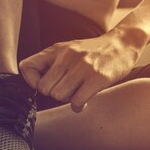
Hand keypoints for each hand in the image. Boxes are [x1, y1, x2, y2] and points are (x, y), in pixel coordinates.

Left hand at [19, 29, 145, 111]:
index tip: (43, 84)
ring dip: (68, 99)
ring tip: (77, 92)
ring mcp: (82, 67)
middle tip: (67, 90)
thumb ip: (52, 62)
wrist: (123, 44)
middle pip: (44, 88)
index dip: (32, 81)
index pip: (26, 67)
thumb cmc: (94, 51)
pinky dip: (79, 105)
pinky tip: (85, 100)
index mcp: (56, 49)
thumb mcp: (69, 49)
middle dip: (54, 94)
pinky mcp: (96, 78)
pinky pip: (76, 101)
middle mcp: (66, 56)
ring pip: (59, 96)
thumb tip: (36, 85)